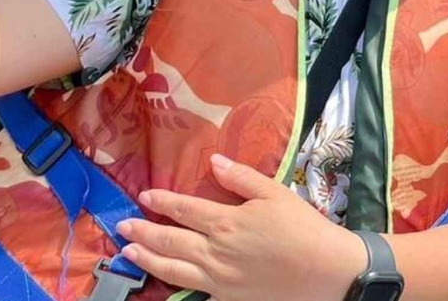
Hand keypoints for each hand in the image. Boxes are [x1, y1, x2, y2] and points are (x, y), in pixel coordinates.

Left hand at [118, 153, 367, 300]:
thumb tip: (213, 161)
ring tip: (129, 253)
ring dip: (147, 260)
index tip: (145, 196)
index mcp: (226, 223)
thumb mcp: (275, 193)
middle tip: (123, 226)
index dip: (162, 202)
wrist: (324, 270)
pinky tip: (162, 287)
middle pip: (170, 241)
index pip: (184, 209)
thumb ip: (241, 177)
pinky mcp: (227, 298)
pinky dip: (173, 291)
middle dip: (143, 233)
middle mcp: (215, 252)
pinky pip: (194, 294)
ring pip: (173, 270)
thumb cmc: (302, 227)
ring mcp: (218, 280)